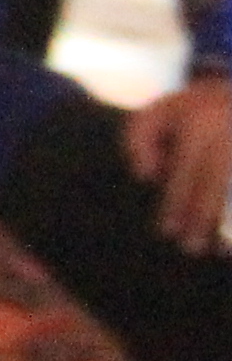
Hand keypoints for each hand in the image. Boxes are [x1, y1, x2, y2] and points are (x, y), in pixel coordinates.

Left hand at [132, 77, 231, 251]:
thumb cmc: (190, 109)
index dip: (177, 205)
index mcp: (199, 123)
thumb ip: (137, 141)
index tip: (168, 231)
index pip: (187, 173)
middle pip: (215, 184)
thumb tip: (147, 177)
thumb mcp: (155, 113)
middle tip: (191, 248)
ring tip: (221, 251)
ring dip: (228, 222)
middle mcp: (228, 132)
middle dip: (202, 219)